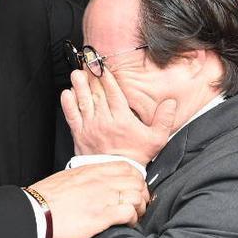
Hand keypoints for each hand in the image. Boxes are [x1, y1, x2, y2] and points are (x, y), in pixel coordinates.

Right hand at [29, 161, 148, 237]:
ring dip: (139, 208)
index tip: (134, 189)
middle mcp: (101, 181)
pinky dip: (133, 219)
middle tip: (138, 205)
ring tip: (134, 216)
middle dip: (142, 194)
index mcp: (93, 171)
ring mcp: (103, 197)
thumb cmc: (48, 197)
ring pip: (137, 196)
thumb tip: (96, 183)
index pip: (127, 168)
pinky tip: (127, 224)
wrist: (35, 211)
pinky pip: (129, 213)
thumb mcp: (70, 177)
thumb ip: (87, 178)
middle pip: (137, 181)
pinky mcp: (102, 216)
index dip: (136, 179)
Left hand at [60, 67, 176, 165]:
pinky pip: (72, 116)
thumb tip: (170, 103)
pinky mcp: (80, 134)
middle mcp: (104, 120)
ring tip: (77, 73)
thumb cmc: (136, 156)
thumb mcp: (156, 139)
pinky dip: (68, 104)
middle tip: (88, 63)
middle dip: (92, 77)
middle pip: (97, 93)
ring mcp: (90, 127)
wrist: (116, 174)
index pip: (113, 93)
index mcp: (122, 119)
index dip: (107, 78)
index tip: (103, 66)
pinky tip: (67, 93)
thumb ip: (164, 120)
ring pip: (83, 101)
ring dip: (79, 86)